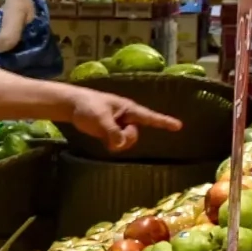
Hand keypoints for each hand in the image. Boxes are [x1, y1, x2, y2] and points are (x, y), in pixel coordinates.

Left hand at [68, 90, 183, 151]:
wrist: (72, 105)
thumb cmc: (88, 106)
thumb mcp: (100, 118)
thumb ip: (112, 132)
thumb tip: (119, 145)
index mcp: (129, 109)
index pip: (150, 117)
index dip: (164, 122)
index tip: (179, 126)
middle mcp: (127, 118)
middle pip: (134, 136)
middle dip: (125, 138)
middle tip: (108, 129)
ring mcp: (120, 126)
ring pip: (126, 142)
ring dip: (116, 142)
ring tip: (103, 130)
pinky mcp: (111, 133)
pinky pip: (117, 145)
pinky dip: (111, 144)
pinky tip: (101, 135)